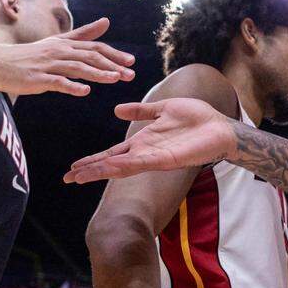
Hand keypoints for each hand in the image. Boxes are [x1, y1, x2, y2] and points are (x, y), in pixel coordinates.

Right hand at [0, 18, 135, 95]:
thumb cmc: (31, 54)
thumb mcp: (58, 41)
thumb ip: (84, 33)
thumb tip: (106, 22)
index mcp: (65, 44)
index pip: (95, 48)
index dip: (114, 54)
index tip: (131, 61)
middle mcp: (59, 51)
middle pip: (90, 57)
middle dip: (112, 65)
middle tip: (130, 74)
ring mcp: (48, 65)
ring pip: (77, 68)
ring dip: (97, 74)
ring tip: (114, 79)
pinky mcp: (38, 79)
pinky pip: (57, 82)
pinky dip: (72, 86)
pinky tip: (85, 91)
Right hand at [63, 98, 234, 182]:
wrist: (219, 126)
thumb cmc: (196, 118)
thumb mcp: (163, 108)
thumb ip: (141, 110)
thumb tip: (117, 109)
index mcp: (143, 141)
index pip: (113, 153)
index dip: (94, 159)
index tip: (74, 166)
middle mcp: (145, 152)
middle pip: (111, 164)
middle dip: (90, 171)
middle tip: (68, 178)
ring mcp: (153, 158)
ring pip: (120, 167)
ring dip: (100, 171)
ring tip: (80, 176)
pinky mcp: (165, 159)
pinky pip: (139, 163)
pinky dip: (122, 166)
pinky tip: (107, 168)